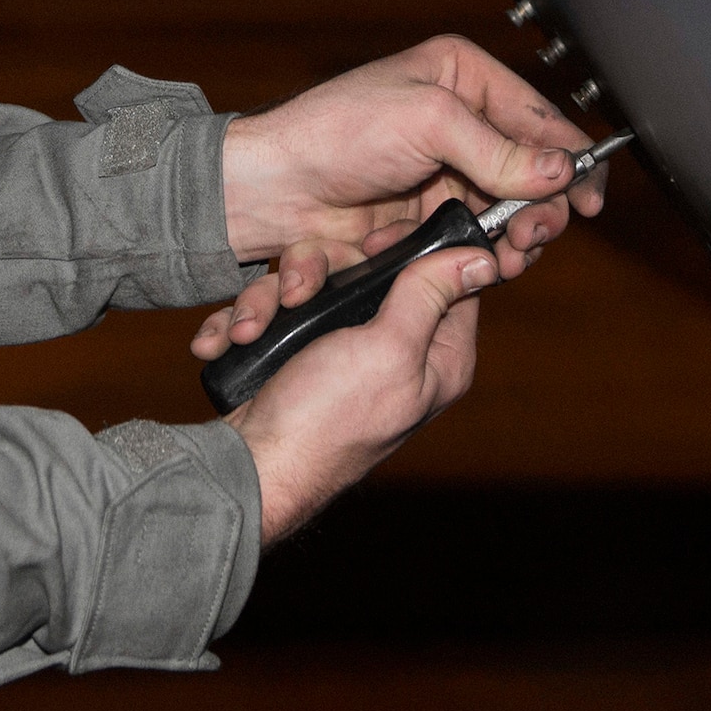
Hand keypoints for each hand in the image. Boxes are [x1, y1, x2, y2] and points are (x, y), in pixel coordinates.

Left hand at [191, 34, 605, 361]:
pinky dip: (471, 253)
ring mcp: (441, 170)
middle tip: (534, 236)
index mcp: (460, 75)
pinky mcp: (423, 214)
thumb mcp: (425, 122)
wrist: (269, 187)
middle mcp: (456, 120)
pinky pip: (468, 237)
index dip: (571, 160)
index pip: (538, 118)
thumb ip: (495, 148)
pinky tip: (473, 263)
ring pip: (502, 211)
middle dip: (538, 208)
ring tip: (507, 256)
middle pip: (528, 171)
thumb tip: (558, 172)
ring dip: (508, 238)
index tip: (589, 202)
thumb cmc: (333, 132)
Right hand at [225, 241, 496, 543]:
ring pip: (313, 285)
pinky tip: (228, 340)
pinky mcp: (299, 354)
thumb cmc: (327, 419)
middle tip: (296, 294)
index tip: (374, 243)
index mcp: (437, 353)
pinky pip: (278, 312)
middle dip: (315, 273)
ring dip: (270, 302)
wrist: (252, 466)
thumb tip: (483, 258)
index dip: (414, 248)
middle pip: (367, 269)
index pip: (448, 276)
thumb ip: (430, 295)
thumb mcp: (389, 348)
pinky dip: (250, 322)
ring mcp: (342, 350)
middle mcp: (395, 348)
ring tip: (247, 331)